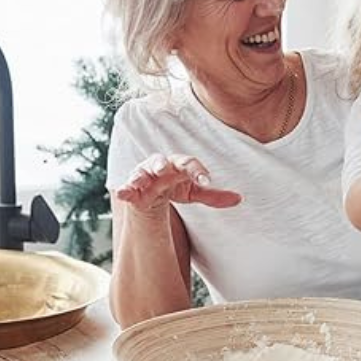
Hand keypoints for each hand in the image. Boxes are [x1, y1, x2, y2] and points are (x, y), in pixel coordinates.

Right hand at [114, 153, 241, 213]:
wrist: (152, 191)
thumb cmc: (176, 185)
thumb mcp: (194, 192)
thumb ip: (214, 196)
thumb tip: (239, 199)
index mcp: (177, 164)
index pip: (188, 164)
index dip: (197, 171)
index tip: (206, 181)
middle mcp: (159, 166)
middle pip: (160, 161)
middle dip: (161, 164)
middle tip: (164, 168)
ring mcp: (143, 176)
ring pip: (140, 172)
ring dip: (139, 176)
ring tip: (138, 181)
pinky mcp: (132, 188)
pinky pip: (126, 188)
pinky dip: (124, 189)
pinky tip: (121, 194)